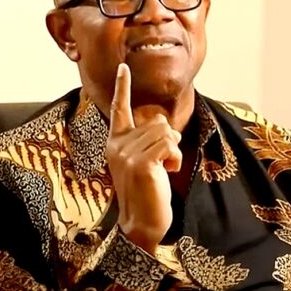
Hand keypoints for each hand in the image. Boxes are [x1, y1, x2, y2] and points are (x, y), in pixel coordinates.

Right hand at [105, 63, 181, 253]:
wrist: (141, 223)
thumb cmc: (147, 192)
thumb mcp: (143, 161)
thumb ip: (147, 140)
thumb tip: (164, 126)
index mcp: (115, 142)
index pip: (119, 108)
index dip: (122, 87)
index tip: (124, 67)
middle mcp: (118, 145)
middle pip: (157, 122)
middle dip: (169, 142)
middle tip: (162, 164)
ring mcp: (127, 153)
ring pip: (166, 132)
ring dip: (174, 151)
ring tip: (164, 170)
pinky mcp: (141, 163)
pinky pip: (170, 144)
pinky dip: (175, 157)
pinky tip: (168, 172)